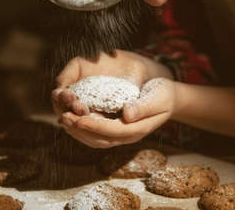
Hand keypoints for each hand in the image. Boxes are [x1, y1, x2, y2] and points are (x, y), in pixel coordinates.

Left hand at [55, 78, 176, 147]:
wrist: (170, 99)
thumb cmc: (164, 95)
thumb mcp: (158, 98)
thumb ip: (143, 107)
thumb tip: (127, 114)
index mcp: (138, 129)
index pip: (112, 130)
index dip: (94, 125)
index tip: (78, 118)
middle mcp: (128, 135)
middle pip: (100, 139)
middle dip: (80, 130)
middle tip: (64, 117)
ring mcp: (122, 134)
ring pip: (96, 140)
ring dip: (79, 131)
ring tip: (64, 118)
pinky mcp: (117, 129)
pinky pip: (97, 134)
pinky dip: (83, 129)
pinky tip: (73, 118)